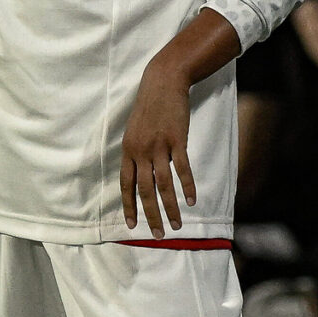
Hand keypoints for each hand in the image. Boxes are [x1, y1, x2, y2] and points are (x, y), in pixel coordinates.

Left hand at [120, 59, 195, 232]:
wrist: (163, 82)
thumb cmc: (149, 107)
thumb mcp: (135, 130)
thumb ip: (136, 153)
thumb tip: (140, 174)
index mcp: (128, 151)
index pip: (125, 185)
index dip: (129, 207)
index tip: (133, 226)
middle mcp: (140, 151)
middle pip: (145, 191)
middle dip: (151, 215)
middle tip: (158, 235)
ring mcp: (158, 146)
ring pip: (163, 185)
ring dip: (170, 208)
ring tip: (177, 224)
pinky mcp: (176, 140)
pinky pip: (182, 169)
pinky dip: (187, 186)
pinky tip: (192, 200)